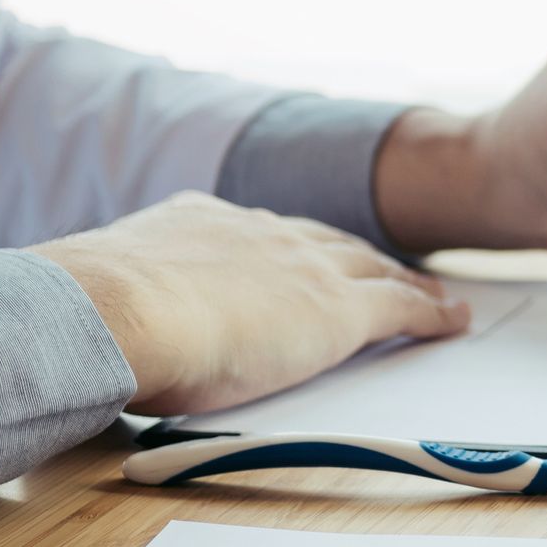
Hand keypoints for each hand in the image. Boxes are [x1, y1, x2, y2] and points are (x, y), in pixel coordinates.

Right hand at [36, 192, 469, 415]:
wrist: (119, 310)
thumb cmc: (95, 316)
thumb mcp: (110, 291)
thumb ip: (125, 298)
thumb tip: (103, 324)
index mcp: (202, 223)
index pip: (262, 233)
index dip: (293, 246)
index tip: (307, 253)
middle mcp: (262, 233)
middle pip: (328, 241)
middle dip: (359, 254)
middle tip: (388, 266)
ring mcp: (305, 266)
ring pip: (372, 267)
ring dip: (404, 279)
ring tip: (431, 293)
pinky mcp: (339, 308)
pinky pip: (401, 305)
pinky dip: (431, 312)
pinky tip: (451, 318)